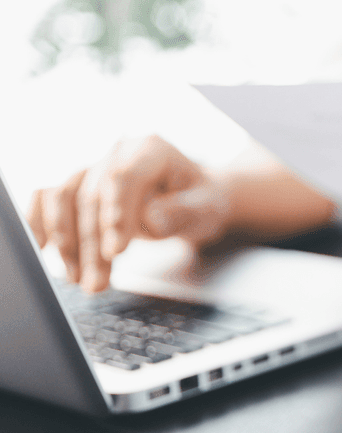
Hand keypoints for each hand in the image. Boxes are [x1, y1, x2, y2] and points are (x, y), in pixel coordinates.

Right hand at [26, 135, 229, 292]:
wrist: (196, 199)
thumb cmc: (202, 201)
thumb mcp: (207, 208)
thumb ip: (183, 212)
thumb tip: (151, 220)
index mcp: (151, 150)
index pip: (124, 178)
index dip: (116, 214)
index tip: (115, 250)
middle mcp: (117, 153)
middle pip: (93, 195)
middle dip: (92, 244)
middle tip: (97, 282)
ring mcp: (96, 168)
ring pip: (67, 199)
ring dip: (68, 242)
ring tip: (79, 279)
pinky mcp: (81, 185)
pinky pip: (50, 198)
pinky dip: (42, 222)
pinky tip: (43, 249)